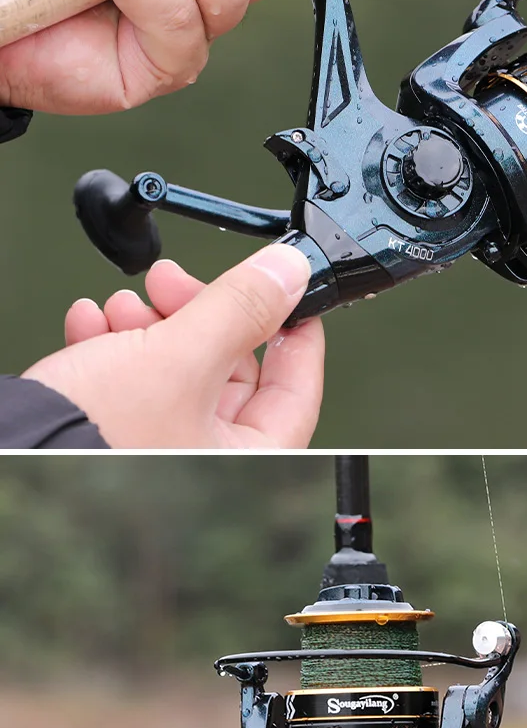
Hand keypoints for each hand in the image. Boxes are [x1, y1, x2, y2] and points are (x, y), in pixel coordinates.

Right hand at [22, 245, 322, 447]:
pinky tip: (90, 321)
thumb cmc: (95, 432)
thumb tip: (290, 273)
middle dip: (197, 314)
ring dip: (149, 321)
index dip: (292, 329)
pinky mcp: (116, 429)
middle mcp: (208, 455)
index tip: (280, 289)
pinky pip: (130, 378)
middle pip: (229, 369)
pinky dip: (112, 342)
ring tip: (120, 304)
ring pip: (177, 367)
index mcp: (249, 455)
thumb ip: (241, 308)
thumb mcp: (180, 355)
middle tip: (171, 282)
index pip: (296, 387)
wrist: (6, 451)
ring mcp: (161, 443)